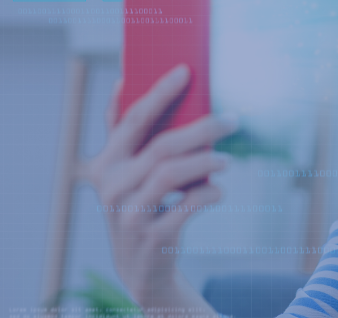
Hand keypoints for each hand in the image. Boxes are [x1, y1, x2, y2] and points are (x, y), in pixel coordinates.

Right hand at [84, 64, 238, 306]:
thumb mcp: (131, 174)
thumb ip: (134, 137)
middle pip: (161, 145)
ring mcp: (128, 213)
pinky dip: (209, 193)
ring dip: (208, 161)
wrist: (143, 267)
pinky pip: (189, 204)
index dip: (159, 93)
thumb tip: (129, 83)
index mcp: (105, 164)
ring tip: (227, 160)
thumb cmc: (144, 206)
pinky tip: (217, 191)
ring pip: (173, 173)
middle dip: (202, 128)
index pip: (133, 120)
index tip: (185, 70)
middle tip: (233, 119)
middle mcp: (110, 186)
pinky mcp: (152, 236)